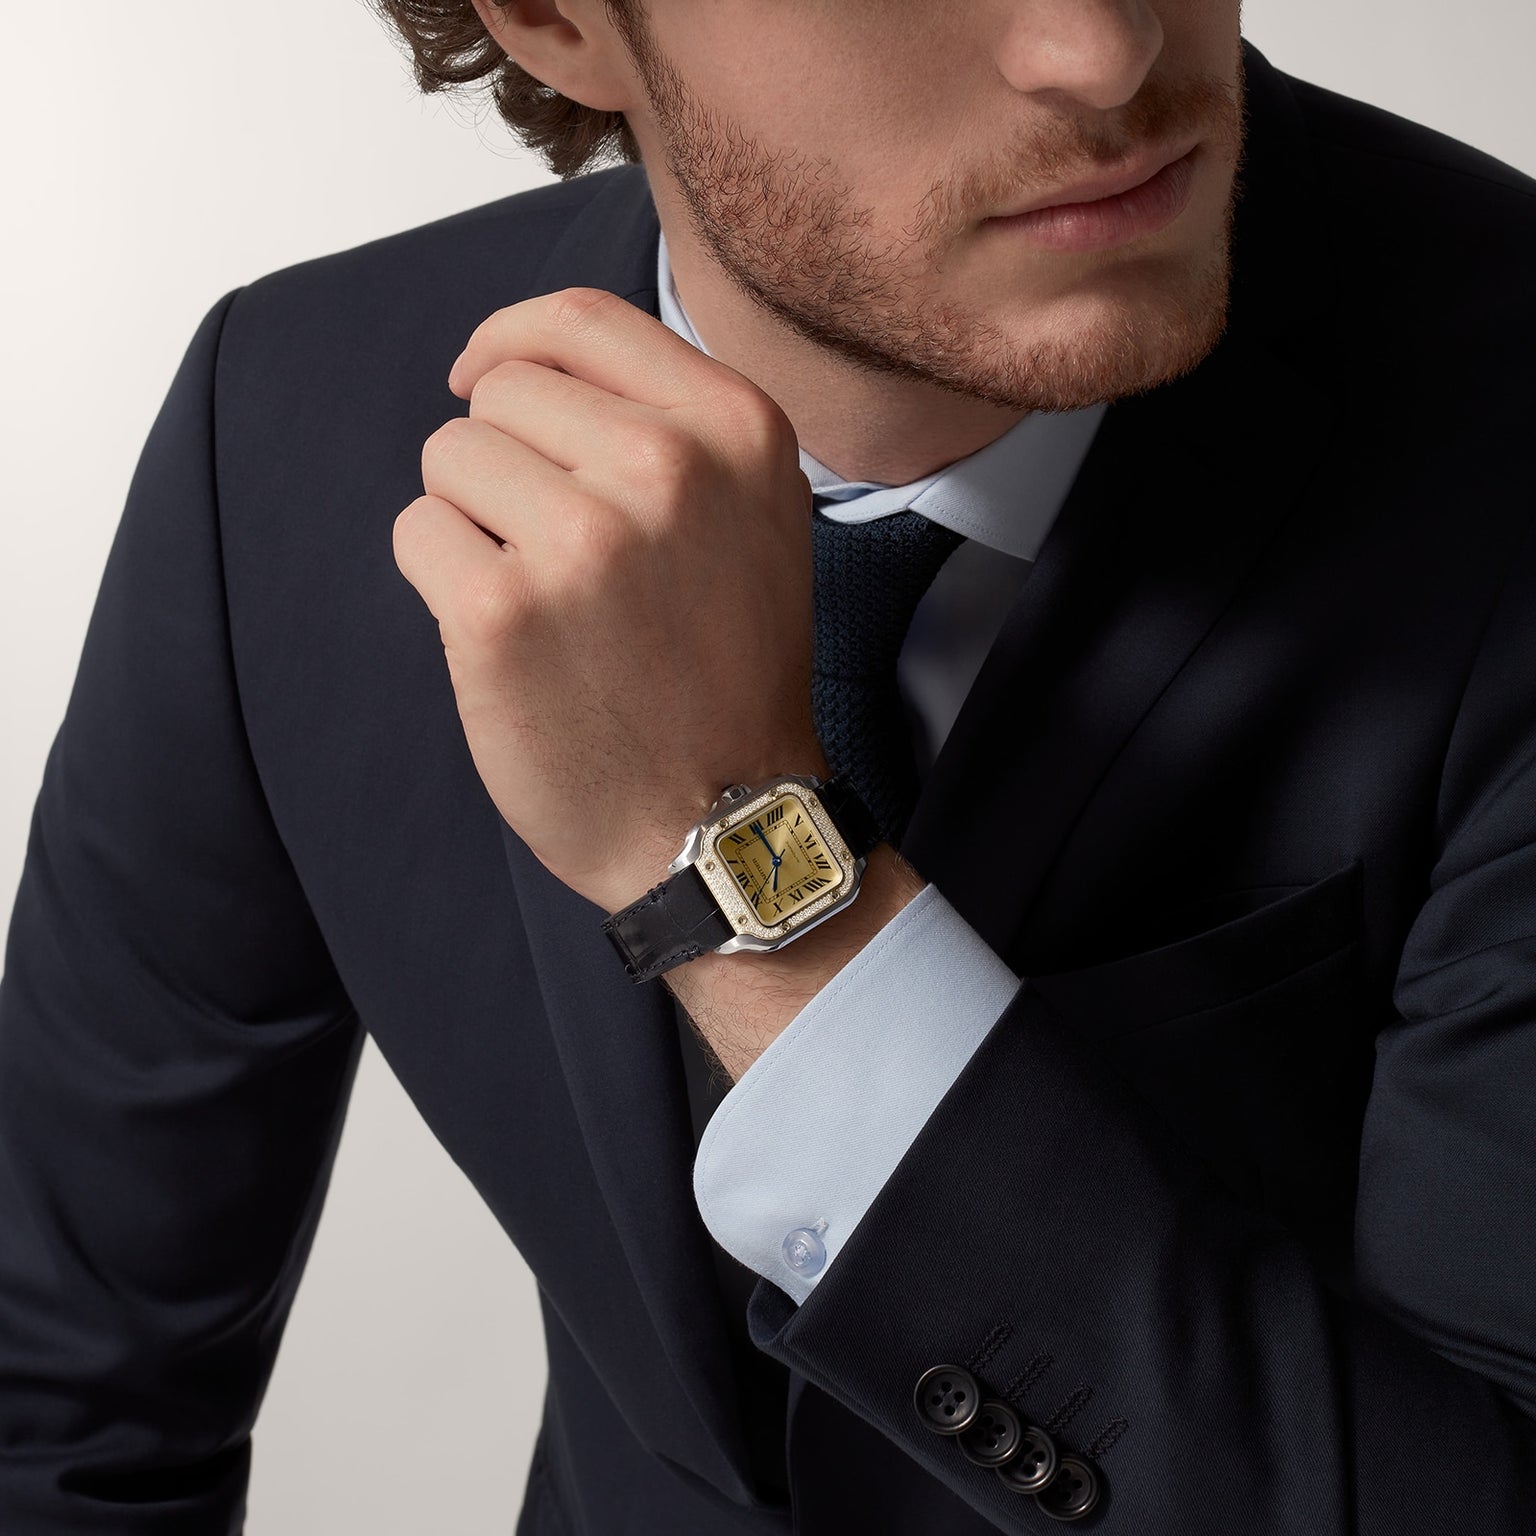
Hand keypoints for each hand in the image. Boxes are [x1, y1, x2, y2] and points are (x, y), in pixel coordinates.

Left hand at [393, 288, 828, 913]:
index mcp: (737, 430)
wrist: (726, 820)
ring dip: (471, 521)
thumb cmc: (728, 673)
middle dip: (503, 459)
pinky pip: (417, 532)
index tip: (482, 381)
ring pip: (450, 456)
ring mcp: (584, 538)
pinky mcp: (501, 612)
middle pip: (503, 390)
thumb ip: (671, 421)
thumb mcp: (753, 517)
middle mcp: (668, 468)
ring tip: (543, 599)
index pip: (579, 320)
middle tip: (558, 553)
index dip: (510, 340)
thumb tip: (519, 360)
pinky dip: (441, 581)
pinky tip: (506, 639)